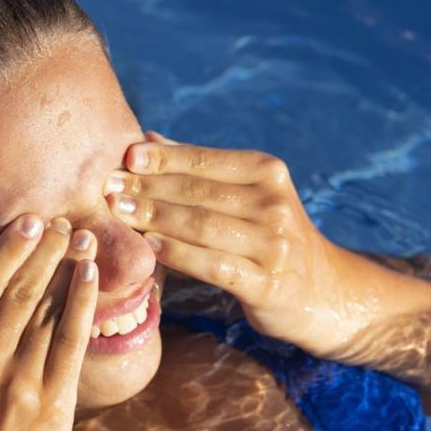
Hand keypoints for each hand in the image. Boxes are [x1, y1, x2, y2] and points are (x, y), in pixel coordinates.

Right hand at [0, 215, 98, 430]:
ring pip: (46, 308)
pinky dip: (82, 302)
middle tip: (60, 219)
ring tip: (81, 234)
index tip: (26, 223)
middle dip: (42, 250)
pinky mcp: (53, 402)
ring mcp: (19, 382)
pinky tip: (91, 274)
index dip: (6, 252)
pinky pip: (71, 340)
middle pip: (17, 291)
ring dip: (66, 265)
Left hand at [103, 132, 384, 356]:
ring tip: (118, 214)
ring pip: (201, 226)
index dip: (162, 159)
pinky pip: (214, 266)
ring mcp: (274, 244)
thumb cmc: (267, 236)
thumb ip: (200, 169)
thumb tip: (149, 139)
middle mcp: (274, 203)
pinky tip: (150, 248)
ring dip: (155, 218)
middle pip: (198, 192)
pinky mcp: (268, 283)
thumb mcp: (246, 195)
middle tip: (108, 187)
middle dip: (148, 188)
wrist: (322, 291)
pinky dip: (179, 255)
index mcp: (267, 172)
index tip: (125, 157)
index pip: (205, 160)